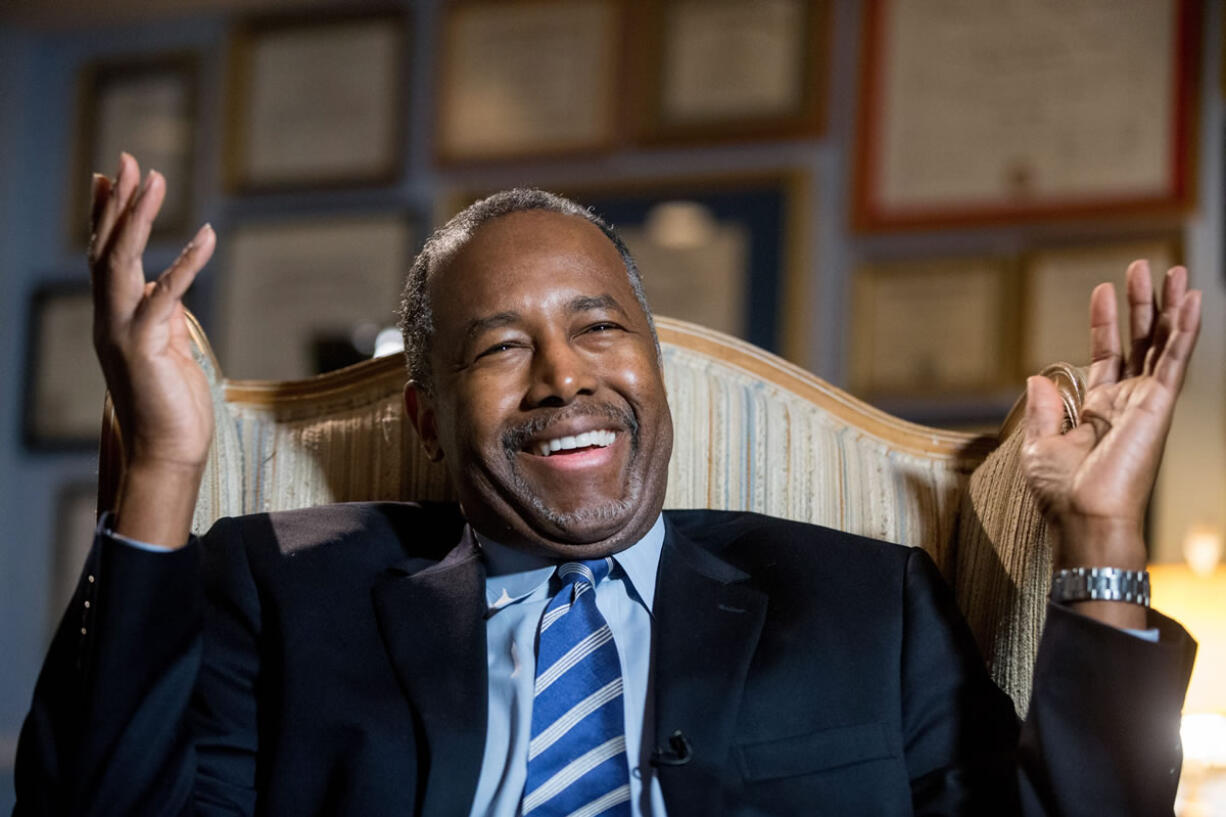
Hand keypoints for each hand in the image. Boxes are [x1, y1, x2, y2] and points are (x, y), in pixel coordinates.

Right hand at [89, 153, 215, 543]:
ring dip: (138, 219)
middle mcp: (110, 319)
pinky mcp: (147, 347)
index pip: (105, 257)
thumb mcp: (167, 348)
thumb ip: (164, 316)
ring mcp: (123, 332)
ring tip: (153, 179)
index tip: (111, 177)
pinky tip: (206, 235)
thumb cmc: (172, 405)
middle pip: (106, 249)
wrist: (167, 453)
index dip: (107, 216)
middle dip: (117, 203)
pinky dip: (186, 263)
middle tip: (127, 160)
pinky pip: (167, 295)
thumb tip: (169, 288)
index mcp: (115, 318)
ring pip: (122, 262)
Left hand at [1022, 261, 1200, 625]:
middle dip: (1142, 304)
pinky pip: (1176, 359)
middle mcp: (1128, 402)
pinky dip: (1186, 329)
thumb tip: (1037, 377)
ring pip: (1163, 343)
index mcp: (1101, 409)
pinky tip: (1193, 300)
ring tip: (1173, 271)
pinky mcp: (1160, 405)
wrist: (1083, 516)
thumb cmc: (1062, 492)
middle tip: (1142, 268)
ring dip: (1169, 307)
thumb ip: (1045, 408)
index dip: (1105, 322)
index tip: (1103, 290)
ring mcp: (1147, 402)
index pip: (1107, 354)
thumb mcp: (1041, 444)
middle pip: (1140, 341)